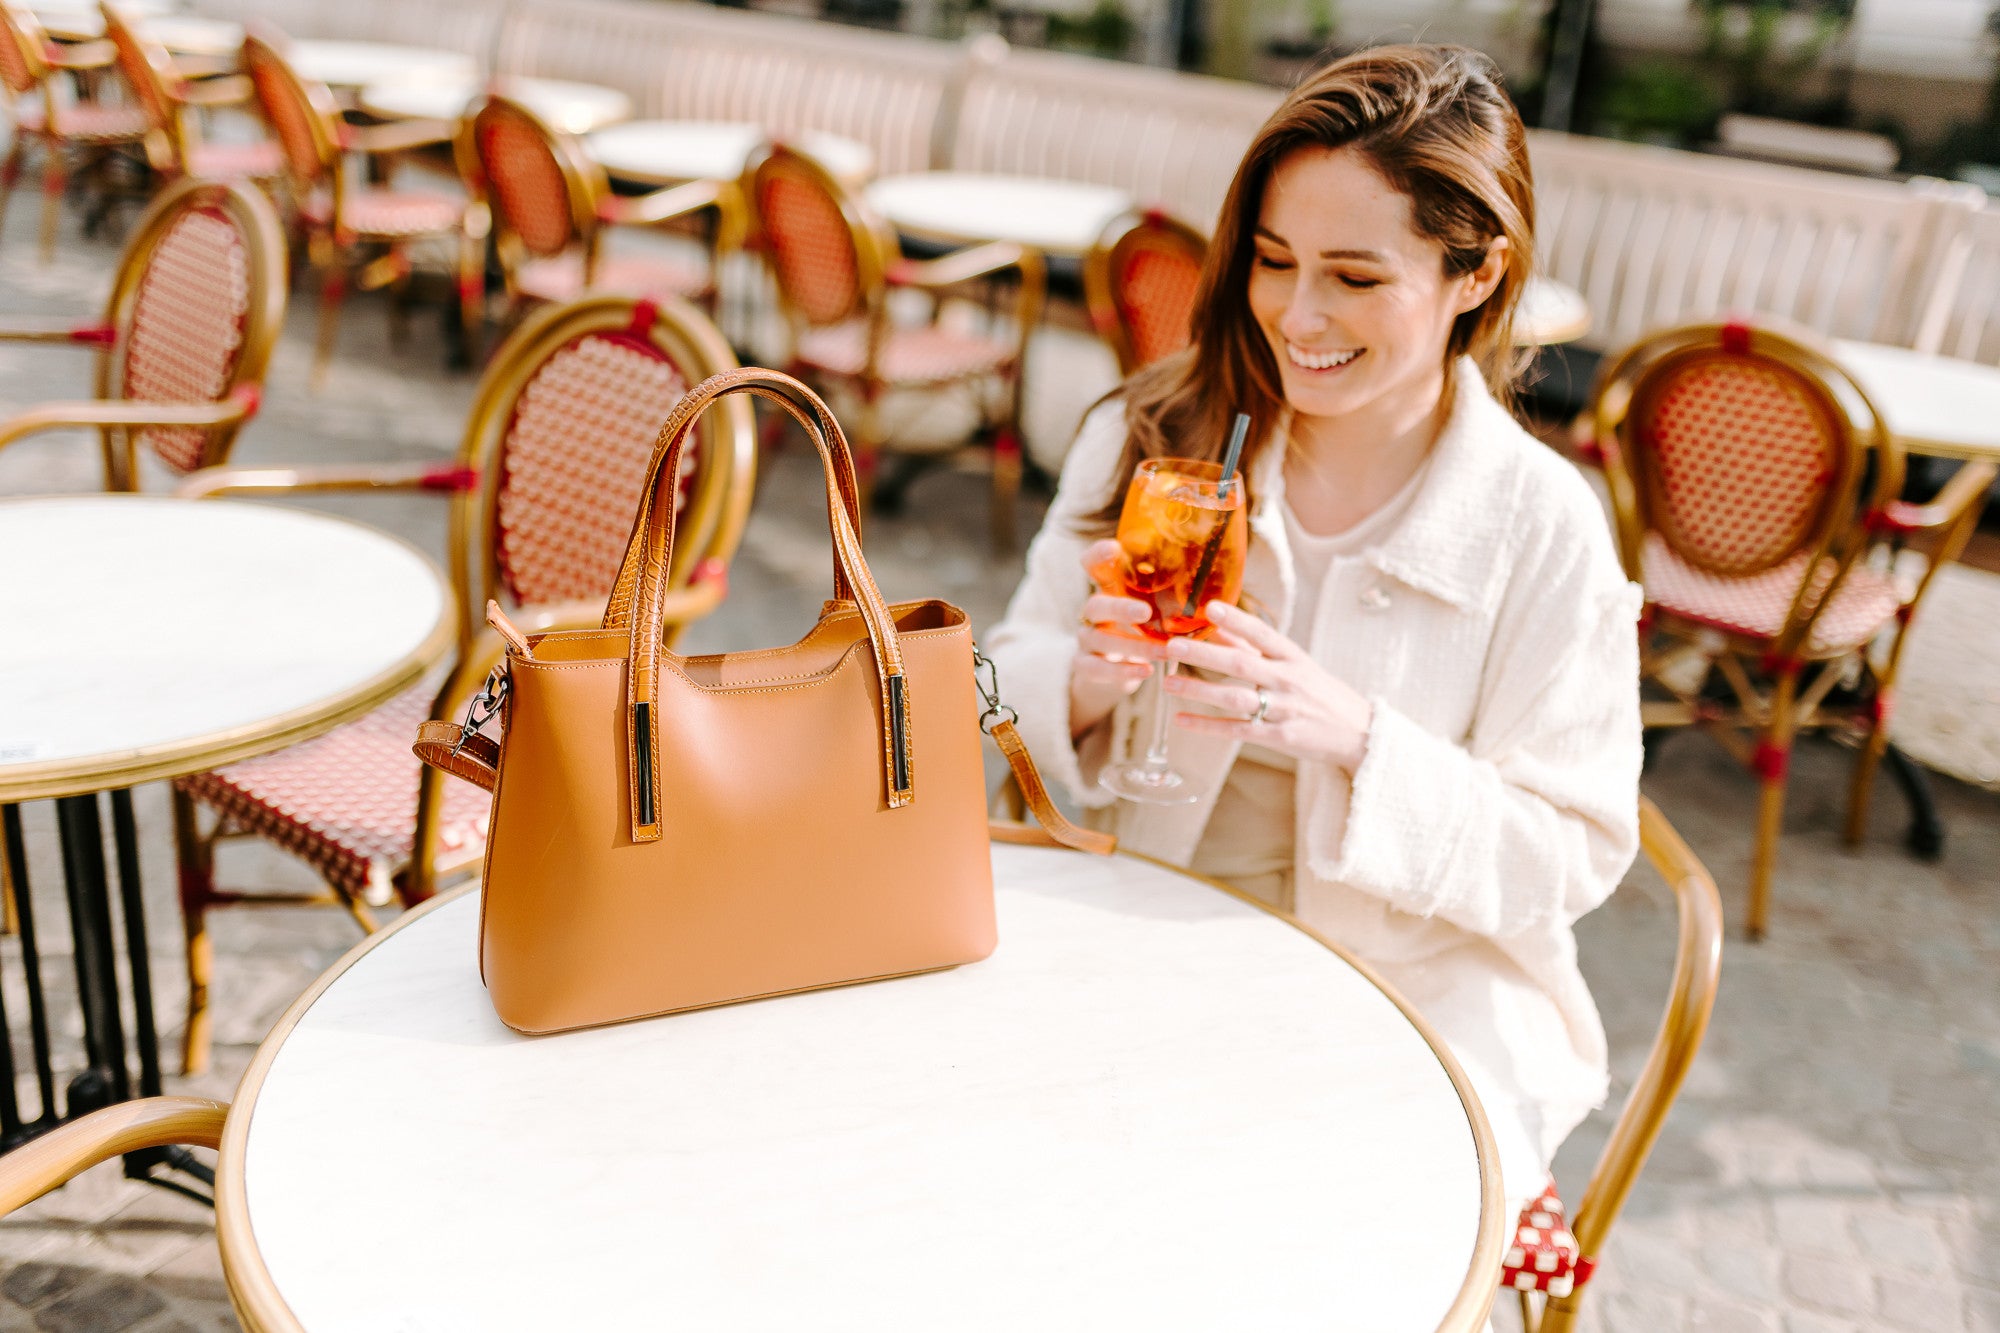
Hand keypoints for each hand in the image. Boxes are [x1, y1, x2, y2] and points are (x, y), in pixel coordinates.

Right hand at [1068, 538, 1161, 738]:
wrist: (1112, 671)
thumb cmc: (1143, 631)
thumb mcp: (1154, 610)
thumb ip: (1173, 596)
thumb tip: (1222, 581)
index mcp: (1110, 590)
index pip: (1094, 564)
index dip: (1099, 554)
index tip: (1114, 548)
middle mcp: (1094, 612)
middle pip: (1096, 604)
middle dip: (1121, 607)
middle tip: (1145, 612)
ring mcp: (1087, 639)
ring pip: (1100, 639)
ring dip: (1134, 646)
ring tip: (1165, 652)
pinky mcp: (1085, 665)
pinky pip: (1096, 668)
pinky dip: (1121, 671)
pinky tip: (1145, 672)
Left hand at [1162, 600, 1372, 772]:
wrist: (1360, 733)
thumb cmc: (1322, 694)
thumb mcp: (1296, 665)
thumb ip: (1256, 649)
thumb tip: (1219, 628)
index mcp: (1293, 657)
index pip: (1262, 634)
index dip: (1236, 620)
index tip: (1210, 607)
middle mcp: (1288, 680)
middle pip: (1241, 664)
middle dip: (1204, 655)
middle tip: (1172, 646)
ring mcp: (1284, 710)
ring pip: (1235, 698)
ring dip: (1199, 690)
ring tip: (1168, 683)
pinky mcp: (1280, 737)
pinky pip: (1237, 730)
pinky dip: (1208, 725)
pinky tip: (1182, 720)